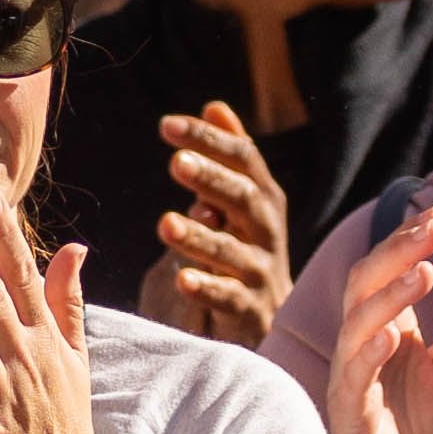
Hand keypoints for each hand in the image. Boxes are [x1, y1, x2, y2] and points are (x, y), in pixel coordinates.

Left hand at [148, 110, 291, 343]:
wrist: (265, 326)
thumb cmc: (240, 253)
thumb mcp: (235, 203)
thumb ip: (226, 161)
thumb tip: (215, 107)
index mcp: (261, 200)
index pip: (242, 160)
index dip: (209, 141)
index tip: (166, 125)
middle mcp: (267, 232)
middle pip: (245, 199)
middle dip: (213, 179)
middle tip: (176, 163)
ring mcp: (261, 274)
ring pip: (233, 251)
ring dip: (200, 236)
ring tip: (165, 224)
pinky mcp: (252, 314)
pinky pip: (230, 299)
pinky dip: (207, 287)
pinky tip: (182, 278)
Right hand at [321, 205, 432, 433]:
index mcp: (384, 331)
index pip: (386, 273)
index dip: (407, 242)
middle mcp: (362, 347)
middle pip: (364, 285)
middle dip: (396, 253)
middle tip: (431, 228)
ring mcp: (352, 379)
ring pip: (357, 323)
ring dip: (389, 295)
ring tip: (423, 271)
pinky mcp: (350, 415)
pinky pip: (354, 376)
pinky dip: (371, 351)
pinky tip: (394, 333)